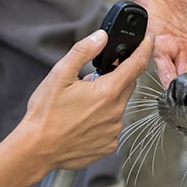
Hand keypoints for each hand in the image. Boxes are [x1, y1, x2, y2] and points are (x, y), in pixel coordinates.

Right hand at [22, 29, 153, 170]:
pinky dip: (102, 118)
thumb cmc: (46, 114)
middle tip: (91, 79)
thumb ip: (83, 51)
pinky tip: (82, 120)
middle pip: (127, 84)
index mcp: (107, 92)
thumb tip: (101, 37)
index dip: (145, 49)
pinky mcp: (108, 145)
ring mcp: (113, 131)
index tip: (149, 40)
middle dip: (116, 76)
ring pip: (118, 105)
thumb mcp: (60, 74)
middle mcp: (115, 112)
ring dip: (107, 99)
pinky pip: (112, 125)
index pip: (136, 65)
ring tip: (80, 104)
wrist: (37, 149)